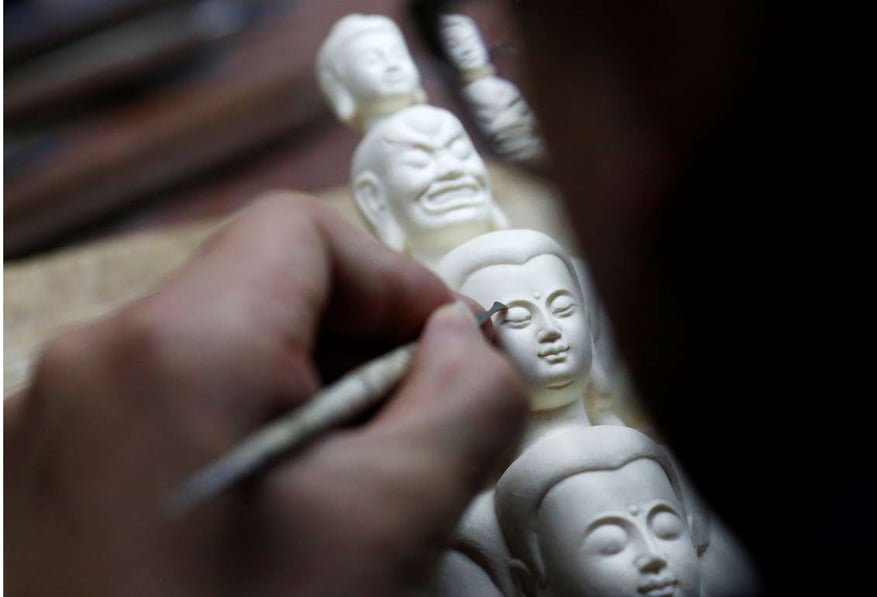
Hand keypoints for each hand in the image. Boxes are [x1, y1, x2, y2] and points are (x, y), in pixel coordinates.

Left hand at [4, 194, 527, 595]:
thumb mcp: (393, 522)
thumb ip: (466, 400)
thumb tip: (472, 344)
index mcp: (171, 350)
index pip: (303, 233)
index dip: (395, 281)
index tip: (447, 349)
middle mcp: (93, 367)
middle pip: (263, 288)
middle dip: (359, 347)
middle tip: (413, 432)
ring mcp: (60, 425)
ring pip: (224, 350)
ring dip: (312, 397)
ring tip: (353, 491)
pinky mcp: (57, 476)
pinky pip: (178, 408)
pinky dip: (251, 434)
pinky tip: (286, 517)